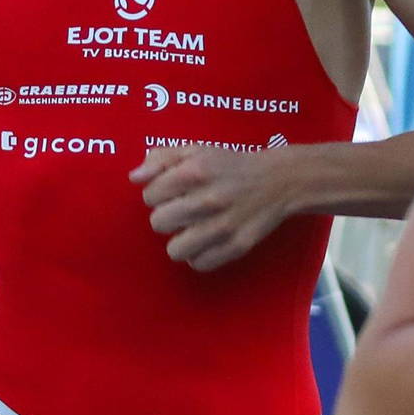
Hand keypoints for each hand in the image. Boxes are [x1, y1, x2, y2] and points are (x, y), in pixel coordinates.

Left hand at [133, 145, 295, 271]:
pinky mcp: (236, 246)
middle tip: (183, 210)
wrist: (278, 180)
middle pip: (158, 223)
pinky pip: (199, 264)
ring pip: (175, 250)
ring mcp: (223, 226)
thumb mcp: (196, 150)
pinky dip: (199, 255)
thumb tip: (135, 178)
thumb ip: (161, 159)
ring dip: (180, 240)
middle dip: (167, 216)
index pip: (149, 196)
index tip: (173, 192)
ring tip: (192, 229)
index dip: (157, 194)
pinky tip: (206, 242)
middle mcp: (208, 200)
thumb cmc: (229, 165)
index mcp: (195, 172)